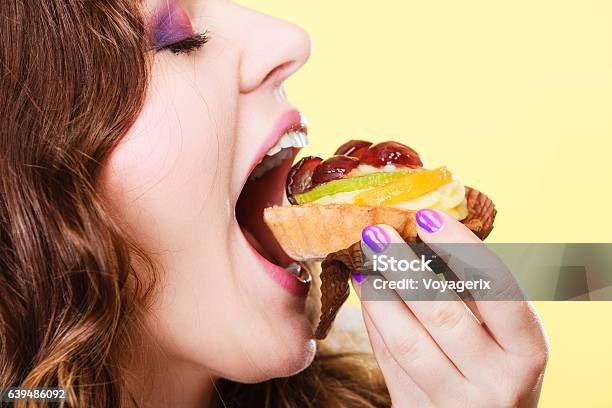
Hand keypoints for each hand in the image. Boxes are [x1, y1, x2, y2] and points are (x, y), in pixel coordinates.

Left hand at [352, 210, 548, 406]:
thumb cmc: (499, 364)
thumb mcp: (508, 334)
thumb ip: (477, 291)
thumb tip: (426, 228)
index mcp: (527, 351)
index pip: (497, 290)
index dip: (460, 248)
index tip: (427, 216)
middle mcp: (496, 382)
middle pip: (442, 315)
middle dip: (404, 267)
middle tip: (377, 232)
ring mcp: (455, 403)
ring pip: (406, 342)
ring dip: (379, 295)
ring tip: (363, 261)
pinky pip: (388, 360)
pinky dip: (373, 320)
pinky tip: (365, 290)